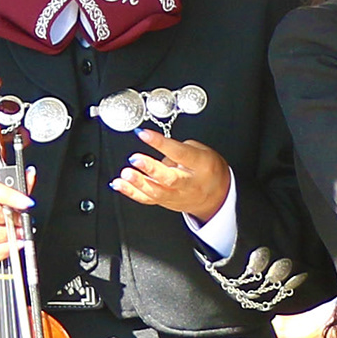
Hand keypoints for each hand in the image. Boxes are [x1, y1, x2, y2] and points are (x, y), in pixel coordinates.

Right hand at [0, 176, 31, 270]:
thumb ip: (17, 186)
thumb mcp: (2, 195)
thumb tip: (30, 174)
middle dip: (11, 218)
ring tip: (19, 234)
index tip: (27, 202)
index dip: (11, 196)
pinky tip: (11, 246)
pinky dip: (2, 251)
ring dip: (9, 235)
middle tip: (22, 221)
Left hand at [114, 131, 233, 223]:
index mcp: (201, 165)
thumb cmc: (208, 169)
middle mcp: (189, 183)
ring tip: (125, 173)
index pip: (180, 153)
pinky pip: (148, 200)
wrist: (217, 196)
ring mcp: (178, 195)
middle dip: (150, 169)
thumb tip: (156, 148)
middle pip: (170, 178)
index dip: (161, 143)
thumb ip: (179, 149)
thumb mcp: (202, 151)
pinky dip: (131, 192)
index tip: (143, 134)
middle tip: (135, 159)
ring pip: (157, 192)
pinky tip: (119, 184)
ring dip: (138, 183)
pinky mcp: (167, 203)